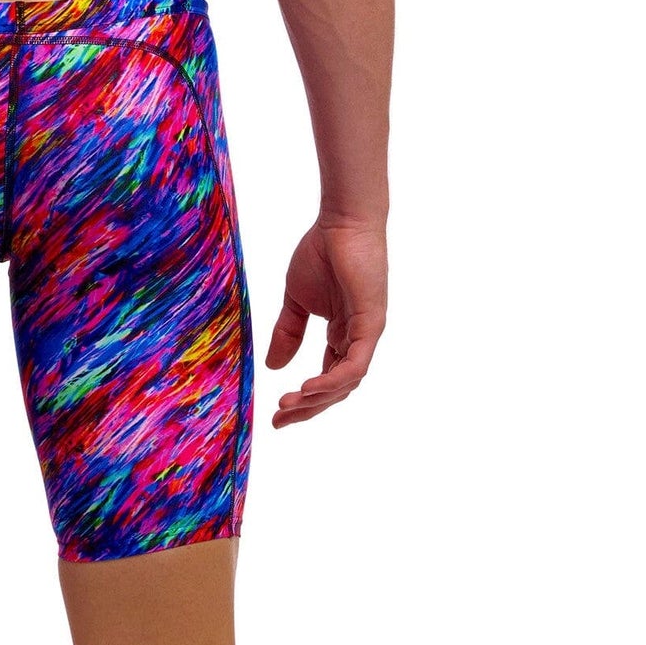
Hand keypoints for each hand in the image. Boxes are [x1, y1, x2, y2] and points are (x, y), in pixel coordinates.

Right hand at [266, 217, 386, 425]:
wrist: (341, 223)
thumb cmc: (322, 253)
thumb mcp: (296, 300)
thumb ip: (288, 332)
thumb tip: (273, 368)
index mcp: (341, 335)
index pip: (325, 377)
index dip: (303, 399)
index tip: (276, 414)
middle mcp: (356, 340)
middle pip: (335, 388)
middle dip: (308, 408)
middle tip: (280, 421)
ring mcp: (366, 335)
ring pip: (345, 382)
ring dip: (317, 398)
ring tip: (289, 406)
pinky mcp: (371, 325)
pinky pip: (354, 364)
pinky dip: (333, 380)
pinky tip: (308, 388)